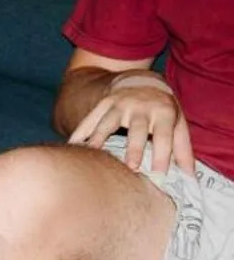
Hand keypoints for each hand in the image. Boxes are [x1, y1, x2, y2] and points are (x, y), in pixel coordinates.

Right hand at [68, 72, 194, 176]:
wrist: (142, 82)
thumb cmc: (162, 111)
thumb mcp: (178, 124)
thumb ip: (183, 150)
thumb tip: (189, 177)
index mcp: (163, 111)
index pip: (164, 135)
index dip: (163, 154)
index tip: (160, 175)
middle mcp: (141, 106)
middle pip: (137, 129)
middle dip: (134, 147)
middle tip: (130, 167)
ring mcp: (119, 104)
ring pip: (108, 123)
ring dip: (99, 139)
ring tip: (93, 156)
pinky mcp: (102, 105)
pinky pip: (88, 120)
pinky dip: (79, 133)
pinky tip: (71, 147)